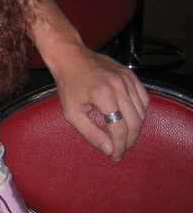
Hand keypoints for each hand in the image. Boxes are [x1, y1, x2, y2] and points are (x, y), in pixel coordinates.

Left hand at [48, 42, 148, 161]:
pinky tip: (128, 117)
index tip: (115, 156)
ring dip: (135, 128)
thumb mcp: (71, 112)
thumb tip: (109, 150)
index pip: (120, 129)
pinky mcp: (130, 75)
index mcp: (102, 95)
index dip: (120, 147)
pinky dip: (140, 112)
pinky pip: (144, 99)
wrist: (70, 57)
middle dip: (129, 141)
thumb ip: (90, 133)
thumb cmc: (69, 84)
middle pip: (135, 123)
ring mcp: (127, 79)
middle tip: (121, 148)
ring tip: (123, 135)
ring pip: (142, 112)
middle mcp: (118, 85)